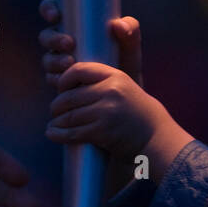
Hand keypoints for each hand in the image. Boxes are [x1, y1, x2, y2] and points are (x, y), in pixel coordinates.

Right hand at [38, 0, 143, 87]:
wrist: (126, 95)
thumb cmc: (126, 62)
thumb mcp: (130, 45)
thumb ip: (130, 29)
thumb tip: (118, 25)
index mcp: (74, 26)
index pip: (54, 11)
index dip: (49, 9)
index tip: (57, 16)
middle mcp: (63, 43)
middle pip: (46, 36)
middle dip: (53, 39)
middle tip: (69, 43)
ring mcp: (59, 63)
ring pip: (48, 59)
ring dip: (54, 60)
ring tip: (70, 63)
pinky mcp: (61, 83)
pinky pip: (52, 79)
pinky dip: (56, 78)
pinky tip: (64, 81)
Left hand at [46, 60, 165, 160]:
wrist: (155, 136)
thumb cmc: (135, 112)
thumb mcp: (123, 88)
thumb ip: (101, 82)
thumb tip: (68, 83)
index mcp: (115, 76)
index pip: (79, 70)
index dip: (64, 79)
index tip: (62, 88)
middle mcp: (110, 91)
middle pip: (69, 96)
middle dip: (57, 105)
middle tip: (55, 111)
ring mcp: (106, 111)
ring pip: (68, 115)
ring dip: (56, 121)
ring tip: (53, 124)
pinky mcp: (102, 131)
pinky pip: (72, 132)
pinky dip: (58, 134)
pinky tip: (52, 133)